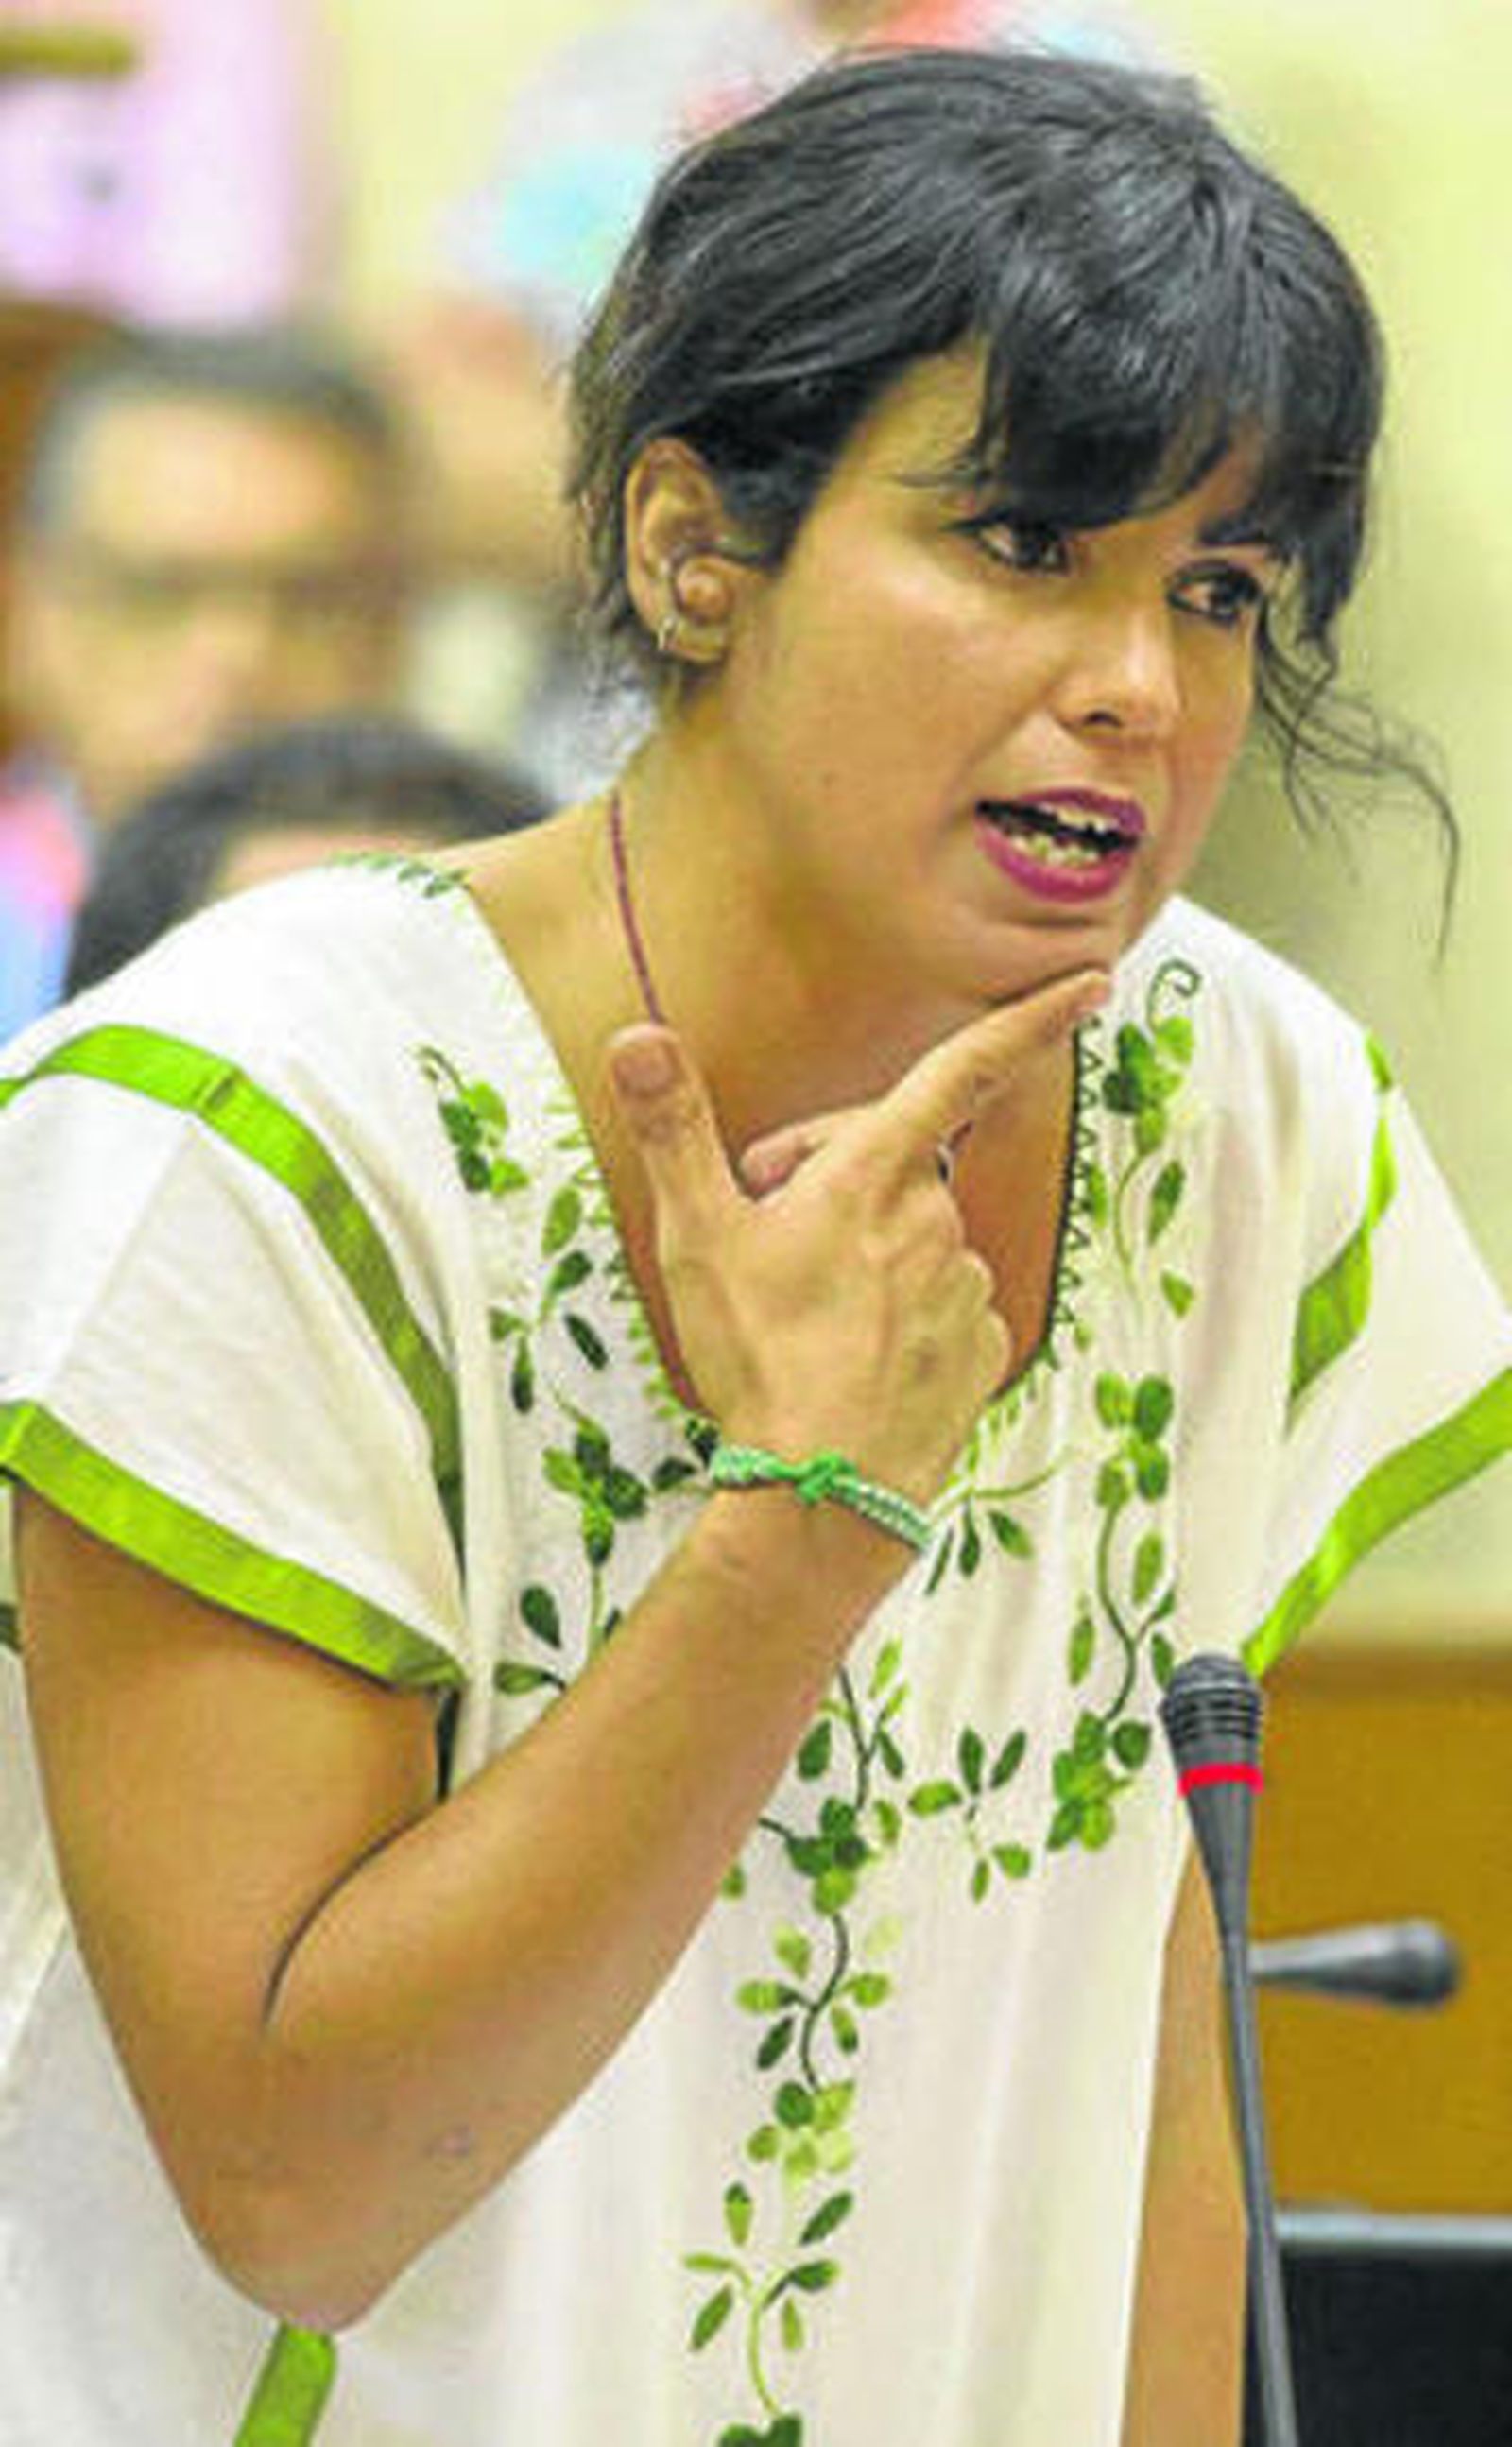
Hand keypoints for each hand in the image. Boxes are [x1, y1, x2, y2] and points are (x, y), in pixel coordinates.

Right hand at [606, 971, 1107, 1503]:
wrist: (821, 1489)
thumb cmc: (761, 1357)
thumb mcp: (698, 1235)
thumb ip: (674, 1127)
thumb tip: (638, 1035)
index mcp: (875, 1173)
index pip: (962, 1070)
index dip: (1029, 1020)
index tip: (1090, 984)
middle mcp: (937, 1219)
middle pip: (894, 1162)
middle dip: (832, 1174)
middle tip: (762, 1228)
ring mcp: (965, 1288)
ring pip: (913, 1240)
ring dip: (864, 1251)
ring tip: (800, 1311)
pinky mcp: (979, 1351)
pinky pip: (939, 1307)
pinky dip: (900, 1315)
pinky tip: (849, 1355)